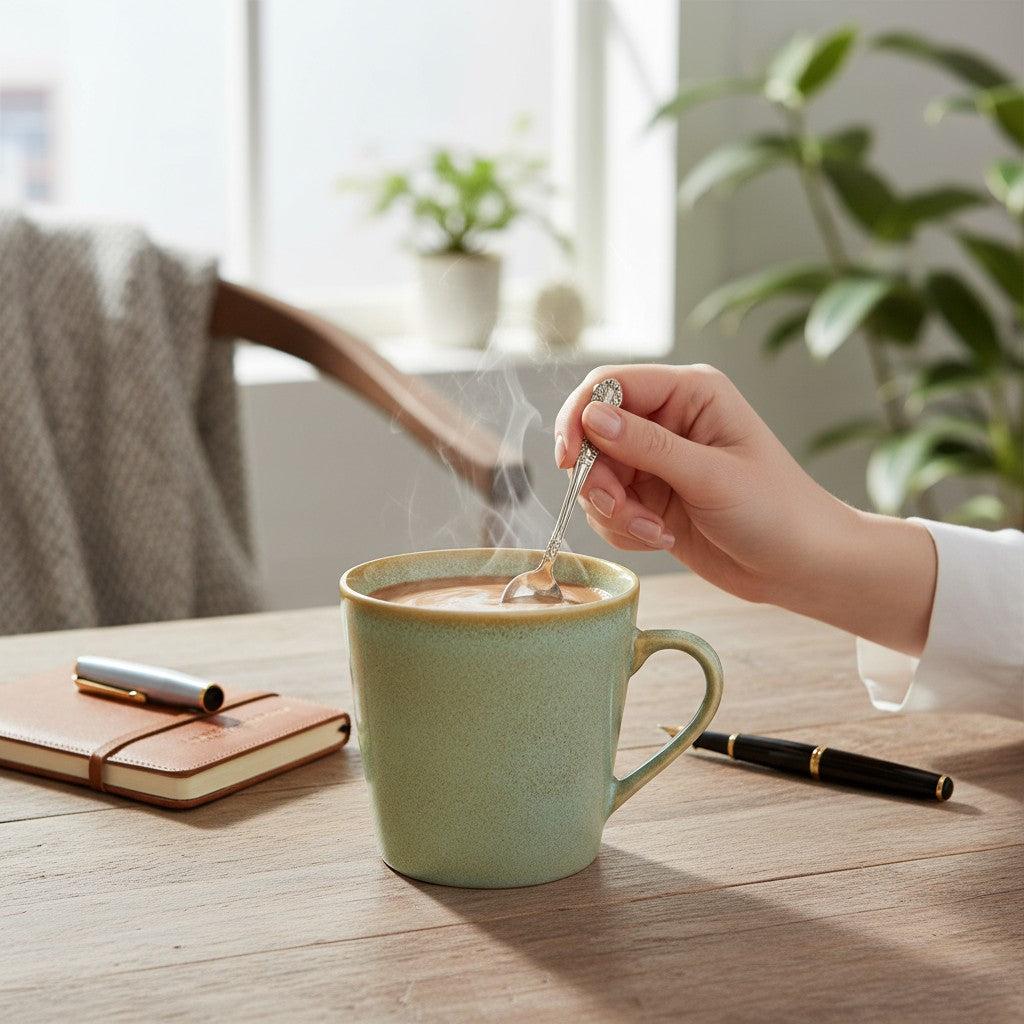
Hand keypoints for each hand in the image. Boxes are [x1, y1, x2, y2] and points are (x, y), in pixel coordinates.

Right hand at [555, 364, 935, 654]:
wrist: (802, 567)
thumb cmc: (778, 512)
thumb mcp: (711, 476)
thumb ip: (647, 446)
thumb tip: (591, 418)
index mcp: (690, 393)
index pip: (609, 385)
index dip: (580, 416)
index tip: (571, 459)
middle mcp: (668, 420)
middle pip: (593, 434)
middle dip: (599, 478)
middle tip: (622, 510)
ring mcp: (657, 461)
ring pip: (596, 476)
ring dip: (614, 510)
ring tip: (654, 531)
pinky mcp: (650, 497)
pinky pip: (607, 508)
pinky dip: (622, 528)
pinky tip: (660, 538)